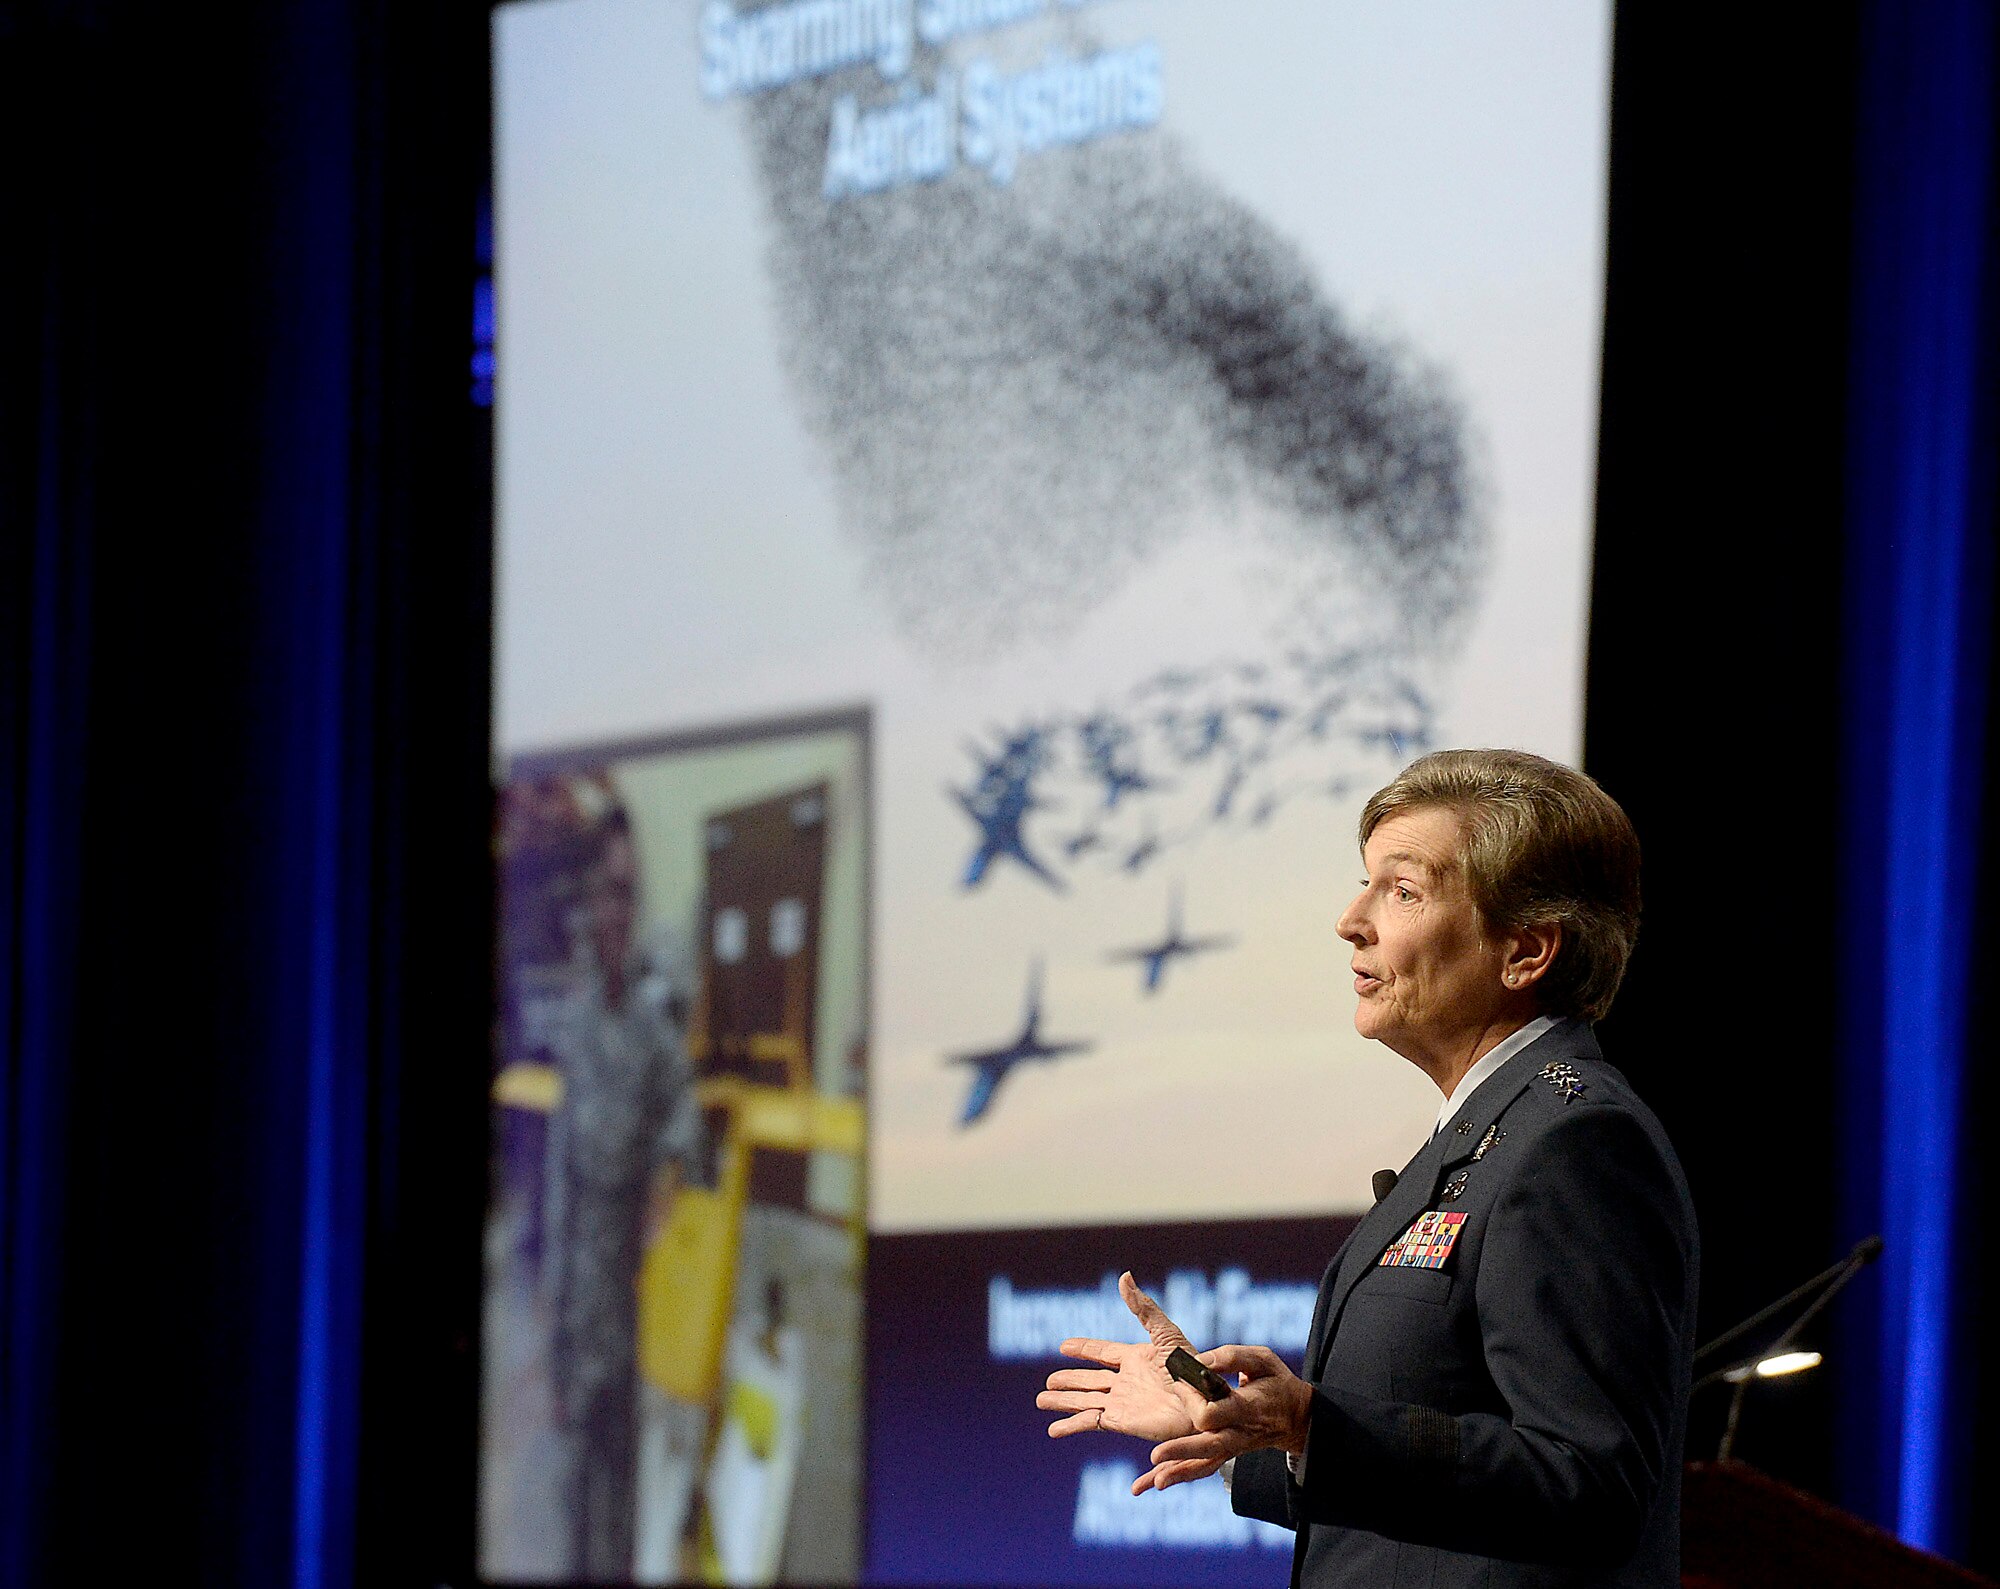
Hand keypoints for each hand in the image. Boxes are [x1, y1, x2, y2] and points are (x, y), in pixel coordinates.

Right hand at [1037, 1273, 1207, 1446]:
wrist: (1202, 1403)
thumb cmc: (1191, 1368)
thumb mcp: (1165, 1333)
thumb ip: (1142, 1308)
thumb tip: (1124, 1276)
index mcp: (1135, 1358)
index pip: (1102, 1353)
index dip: (1083, 1350)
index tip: (1063, 1346)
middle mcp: (1126, 1381)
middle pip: (1089, 1380)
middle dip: (1069, 1381)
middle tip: (1048, 1381)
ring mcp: (1122, 1403)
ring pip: (1084, 1401)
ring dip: (1063, 1401)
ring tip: (1041, 1401)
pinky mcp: (1121, 1422)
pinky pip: (1090, 1422)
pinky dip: (1071, 1426)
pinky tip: (1054, 1430)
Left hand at [1134, 1344, 1313, 1493]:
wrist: (1297, 1417)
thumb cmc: (1277, 1382)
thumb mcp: (1262, 1360)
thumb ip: (1231, 1357)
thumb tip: (1199, 1362)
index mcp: (1247, 1408)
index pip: (1215, 1412)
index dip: (1193, 1399)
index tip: (1178, 1381)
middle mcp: (1239, 1433)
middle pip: (1208, 1446)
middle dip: (1181, 1450)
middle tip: (1155, 1454)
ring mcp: (1234, 1447)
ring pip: (1206, 1464)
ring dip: (1180, 1472)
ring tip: (1155, 1481)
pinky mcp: (1228, 1452)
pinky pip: (1205, 1468)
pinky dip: (1183, 1474)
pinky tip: (1158, 1482)